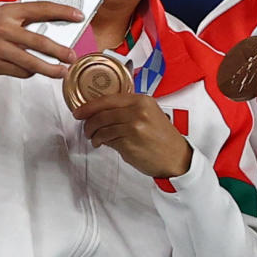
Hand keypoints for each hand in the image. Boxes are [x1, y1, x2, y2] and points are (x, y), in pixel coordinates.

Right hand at [0, 1, 82, 79]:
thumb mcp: (2, 10)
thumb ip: (24, 16)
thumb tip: (53, 22)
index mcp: (9, 11)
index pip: (41, 9)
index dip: (62, 12)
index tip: (78, 16)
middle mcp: (5, 29)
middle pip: (39, 42)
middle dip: (59, 51)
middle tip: (72, 56)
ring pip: (30, 62)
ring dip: (49, 69)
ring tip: (62, 72)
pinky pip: (19, 71)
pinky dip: (29, 71)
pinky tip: (33, 69)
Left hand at [73, 93, 192, 177]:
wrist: (176, 157)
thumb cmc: (163, 137)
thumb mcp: (150, 113)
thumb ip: (128, 109)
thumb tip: (101, 110)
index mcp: (142, 101)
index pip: (108, 99)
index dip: (90, 106)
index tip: (80, 111)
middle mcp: (137, 112)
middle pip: (102, 114)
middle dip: (88, 122)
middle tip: (85, 127)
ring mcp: (133, 128)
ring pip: (102, 128)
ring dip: (94, 134)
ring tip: (94, 138)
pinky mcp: (129, 144)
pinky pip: (108, 141)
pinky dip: (102, 142)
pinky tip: (102, 143)